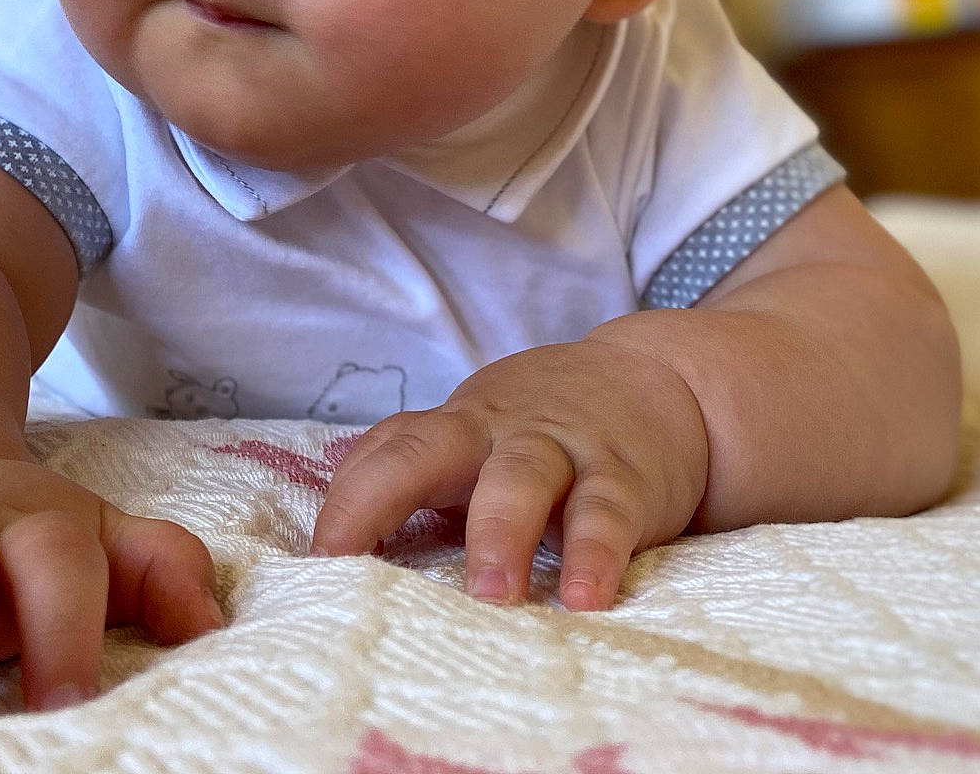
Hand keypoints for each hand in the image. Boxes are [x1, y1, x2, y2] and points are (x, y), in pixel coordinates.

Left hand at [309, 337, 706, 610]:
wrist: (661, 381)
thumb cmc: (543, 428)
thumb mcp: (477, 437)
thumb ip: (415, 475)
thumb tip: (333, 544)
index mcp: (456, 429)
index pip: (386, 452)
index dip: (346, 500)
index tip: (318, 558)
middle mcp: (499, 433)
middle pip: (431, 451)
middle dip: (386, 498)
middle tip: (359, 570)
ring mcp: (563, 450)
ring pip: (521, 480)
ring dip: (500, 535)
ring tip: (493, 595)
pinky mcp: (625, 479)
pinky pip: (606, 516)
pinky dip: (595, 556)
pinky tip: (585, 598)